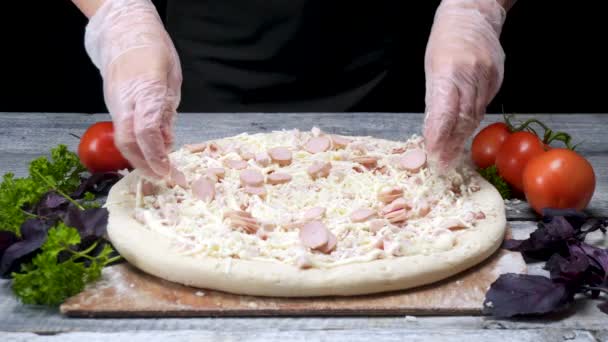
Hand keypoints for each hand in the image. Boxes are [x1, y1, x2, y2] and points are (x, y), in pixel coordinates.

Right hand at [84, 0, 181, 177]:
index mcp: (145, 90)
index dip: (156, 154)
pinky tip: (152, 154)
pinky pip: (123, 132)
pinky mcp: (114, 107)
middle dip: (145, 165)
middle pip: (128, 141)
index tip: (168, 171)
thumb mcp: (171, 79)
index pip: (146, 130)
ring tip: (160, 172)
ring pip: (123, 139)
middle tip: (165, 179)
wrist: (122, 34)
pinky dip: (136, 147)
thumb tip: (167, 141)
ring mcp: (116, 104)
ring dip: (140, 160)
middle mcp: (125, 100)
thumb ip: (166, 110)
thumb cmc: (152, 52)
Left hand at [423, 0, 505, 168]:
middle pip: (461, 118)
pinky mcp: (497, 80)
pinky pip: (483, 107)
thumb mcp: (431, 67)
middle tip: (443, 165)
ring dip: (461, 138)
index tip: (434, 155)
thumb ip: (435, 99)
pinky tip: (464, 134)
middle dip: (451, 145)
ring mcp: (487, 77)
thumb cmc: (446, 41)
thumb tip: (432, 132)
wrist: (475, 16)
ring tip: (451, 157)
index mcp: (447, 70)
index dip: (439, 136)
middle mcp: (470, 75)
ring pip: (474, 116)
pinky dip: (472, 122)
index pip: (444, 110)